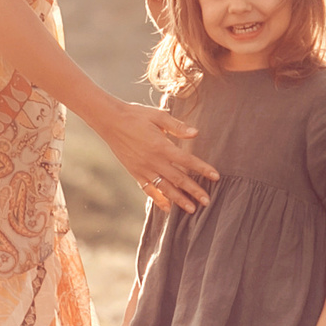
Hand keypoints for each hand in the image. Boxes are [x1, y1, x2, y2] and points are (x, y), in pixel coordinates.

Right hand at [99, 103, 216, 211]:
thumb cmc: (136, 115)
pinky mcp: (135, 173)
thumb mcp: (158, 116)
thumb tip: (196, 133)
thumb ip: (177, 126)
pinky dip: (158, 199)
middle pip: (178, 179)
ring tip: (192, 209)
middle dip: (194, 190)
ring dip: (179, 199)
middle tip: (207, 201)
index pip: (187, 161)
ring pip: (165, 188)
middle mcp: (154, 161)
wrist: (110, 121)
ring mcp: (144, 169)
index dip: (202, 169)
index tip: (216, 176)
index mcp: (162, 146)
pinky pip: (148, 190)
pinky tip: (167, 207)